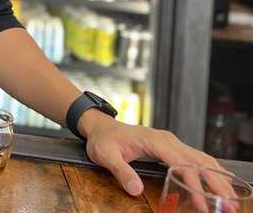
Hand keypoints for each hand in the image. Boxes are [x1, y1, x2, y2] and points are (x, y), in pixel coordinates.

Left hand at [79, 110, 232, 198]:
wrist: (101, 127)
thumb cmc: (103, 139)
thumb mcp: (106, 155)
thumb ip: (121, 171)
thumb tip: (135, 189)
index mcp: (154, 140)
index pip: (181, 163)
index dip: (193, 183)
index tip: (202, 202)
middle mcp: (167, 140)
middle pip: (198, 160)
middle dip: (216, 183)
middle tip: (229, 205)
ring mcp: (171, 142)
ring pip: (201, 159)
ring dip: (217, 178)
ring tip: (230, 200)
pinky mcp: (171, 147)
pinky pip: (196, 158)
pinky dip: (210, 171)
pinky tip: (220, 183)